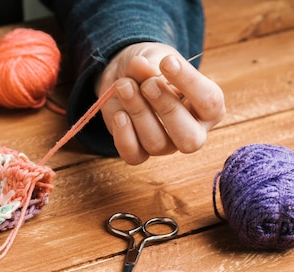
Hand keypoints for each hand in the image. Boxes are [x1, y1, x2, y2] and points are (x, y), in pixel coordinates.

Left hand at [96, 42, 225, 164]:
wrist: (125, 77)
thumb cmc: (150, 68)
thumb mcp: (152, 58)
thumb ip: (150, 64)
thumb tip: (140, 67)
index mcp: (208, 107)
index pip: (210, 102)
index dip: (189, 82)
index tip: (167, 62)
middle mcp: (192, 131)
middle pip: (189, 137)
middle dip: (166, 108)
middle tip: (147, 84)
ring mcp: (166, 145)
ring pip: (157, 143)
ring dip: (138, 113)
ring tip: (124, 86)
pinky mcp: (140, 152)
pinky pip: (134, 156)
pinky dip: (124, 136)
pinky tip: (119, 114)